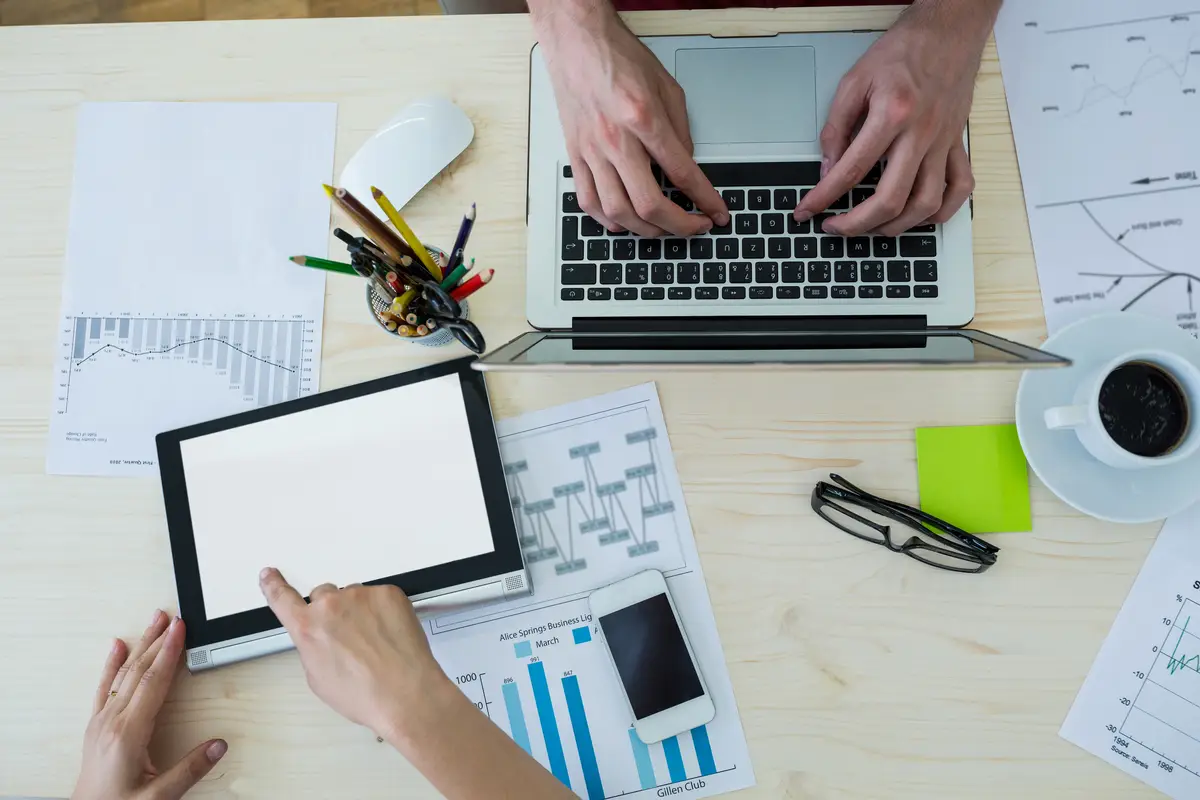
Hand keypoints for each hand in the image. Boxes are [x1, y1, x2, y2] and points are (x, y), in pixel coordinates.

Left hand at [73, 611, 226, 799]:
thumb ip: (189, 771)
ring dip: (140, 645)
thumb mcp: (158, 797)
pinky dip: (111, 664)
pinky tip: (117, 647)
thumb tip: (218, 746)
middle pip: (139, 671)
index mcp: (128, 733)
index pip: (154, 683)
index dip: (169, 653)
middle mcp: (111, 722)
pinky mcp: (96, 726)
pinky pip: (104, 686)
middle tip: (173, 617)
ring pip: (123, 673)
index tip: (180, 629)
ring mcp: (101, 722)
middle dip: (158, 640)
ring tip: (153, 622)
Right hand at [258, 568, 445, 740]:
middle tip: (350, 638)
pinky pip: (379, 597)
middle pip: (324, 597)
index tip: (269, 575)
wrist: (404, 692)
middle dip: (332, 613)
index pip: (282, 598)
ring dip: (359, 612)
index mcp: (307, 627)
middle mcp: (331, 605)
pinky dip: (382, 612)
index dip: (274, 585)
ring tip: (374, 642)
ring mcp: (361, 595)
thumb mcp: (318, 678)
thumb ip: (312, 646)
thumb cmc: (364, 694)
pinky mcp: (388, 593)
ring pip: (354, 597)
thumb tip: (320, 636)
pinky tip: (389, 635)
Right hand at [531, 0, 728, 236]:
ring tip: (662, 229)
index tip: (716, 213)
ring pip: (617, 211)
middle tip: (693, 227)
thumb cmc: (618, 56)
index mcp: (644, 118)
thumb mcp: (667, 87)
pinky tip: (623, 221)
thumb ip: (680, 131)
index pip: (682, 173)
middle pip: (648, 204)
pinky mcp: (575, 154)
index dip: (704, 200)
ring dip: (645, 230)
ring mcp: (591, 150)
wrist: (576, 40)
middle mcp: (615, 139)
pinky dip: (608, 219)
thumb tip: (685, 166)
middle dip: (678, 226)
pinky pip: (588, 200)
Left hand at [796, 1, 999, 236]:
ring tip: (872, 228)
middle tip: (835, 228)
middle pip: (891, 198)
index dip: (824, 197)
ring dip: (897, 226)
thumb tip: (827, 169)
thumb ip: (836, 128)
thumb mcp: (854, 82)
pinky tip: (918, 217)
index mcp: (892, 114)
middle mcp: (921, 132)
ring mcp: (944, 141)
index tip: (806, 211)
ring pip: (927, 203)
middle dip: (857, 224)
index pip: (851, 170)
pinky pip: (960, 188)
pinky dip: (941, 212)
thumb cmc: (902, 51)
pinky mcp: (957, 143)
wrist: (949, 29)